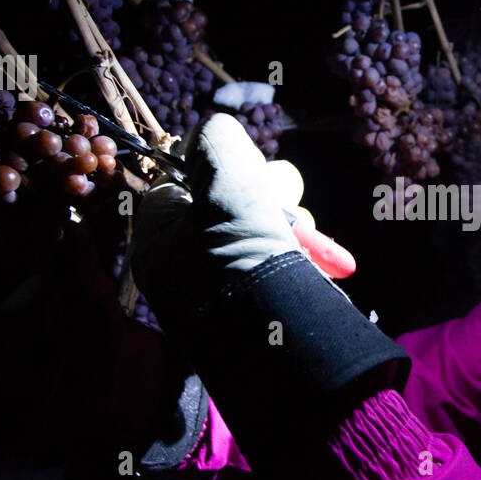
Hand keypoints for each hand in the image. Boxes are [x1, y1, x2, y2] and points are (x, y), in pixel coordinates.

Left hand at [132, 113, 303, 330]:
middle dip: (268, 200)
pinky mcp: (253, 310)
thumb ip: (216, 140)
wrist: (283, 347)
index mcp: (156, 239)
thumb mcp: (227, 180)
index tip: (248, 177)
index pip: (180, 180)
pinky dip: (301, 258)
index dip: (219, 169)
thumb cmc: (243, 258)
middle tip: (289, 213)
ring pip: (259, 231)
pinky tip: (324, 265)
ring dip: (291, 228)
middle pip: (226, 203)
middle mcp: (180, 266)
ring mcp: (218, 291)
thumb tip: (213, 132)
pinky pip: (276, 265)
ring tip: (311, 246)